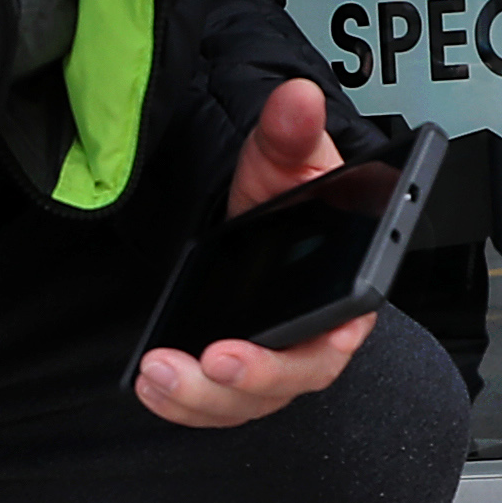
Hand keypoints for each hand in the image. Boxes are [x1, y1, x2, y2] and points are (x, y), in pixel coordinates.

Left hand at [134, 79, 375, 430]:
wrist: (259, 213)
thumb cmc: (288, 194)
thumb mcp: (288, 156)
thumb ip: (293, 132)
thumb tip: (299, 97)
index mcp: (349, 291)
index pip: (346, 326)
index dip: (320, 341)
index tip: (280, 341)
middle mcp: (318, 337)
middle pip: (296, 376)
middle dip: (255, 379)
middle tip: (215, 362)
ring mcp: (275, 361)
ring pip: (249, 402)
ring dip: (204, 398)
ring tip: (160, 375)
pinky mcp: (237, 374)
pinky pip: (217, 404)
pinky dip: (184, 404)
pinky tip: (151, 386)